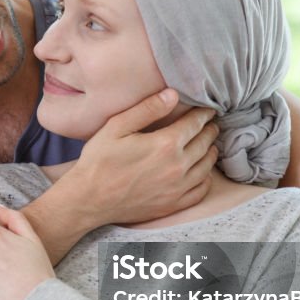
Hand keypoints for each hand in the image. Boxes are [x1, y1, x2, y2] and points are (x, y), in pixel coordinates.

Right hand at [61, 88, 218, 228]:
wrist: (88, 200)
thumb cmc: (98, 161)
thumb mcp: (116, 127)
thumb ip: (147, 109)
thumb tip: (173, 95)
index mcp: (165, 144)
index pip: (195, 123)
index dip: (204, 114)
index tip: (207, 109)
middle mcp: (177, 167)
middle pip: (205, 143)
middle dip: (209, 130)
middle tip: (210, 124)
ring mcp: (177, 189)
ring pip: (207, 166)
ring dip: (211, 152)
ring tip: (209, 143)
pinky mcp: (173, 205)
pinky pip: (201, 190)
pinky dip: (206, 178)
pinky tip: (202, 171)